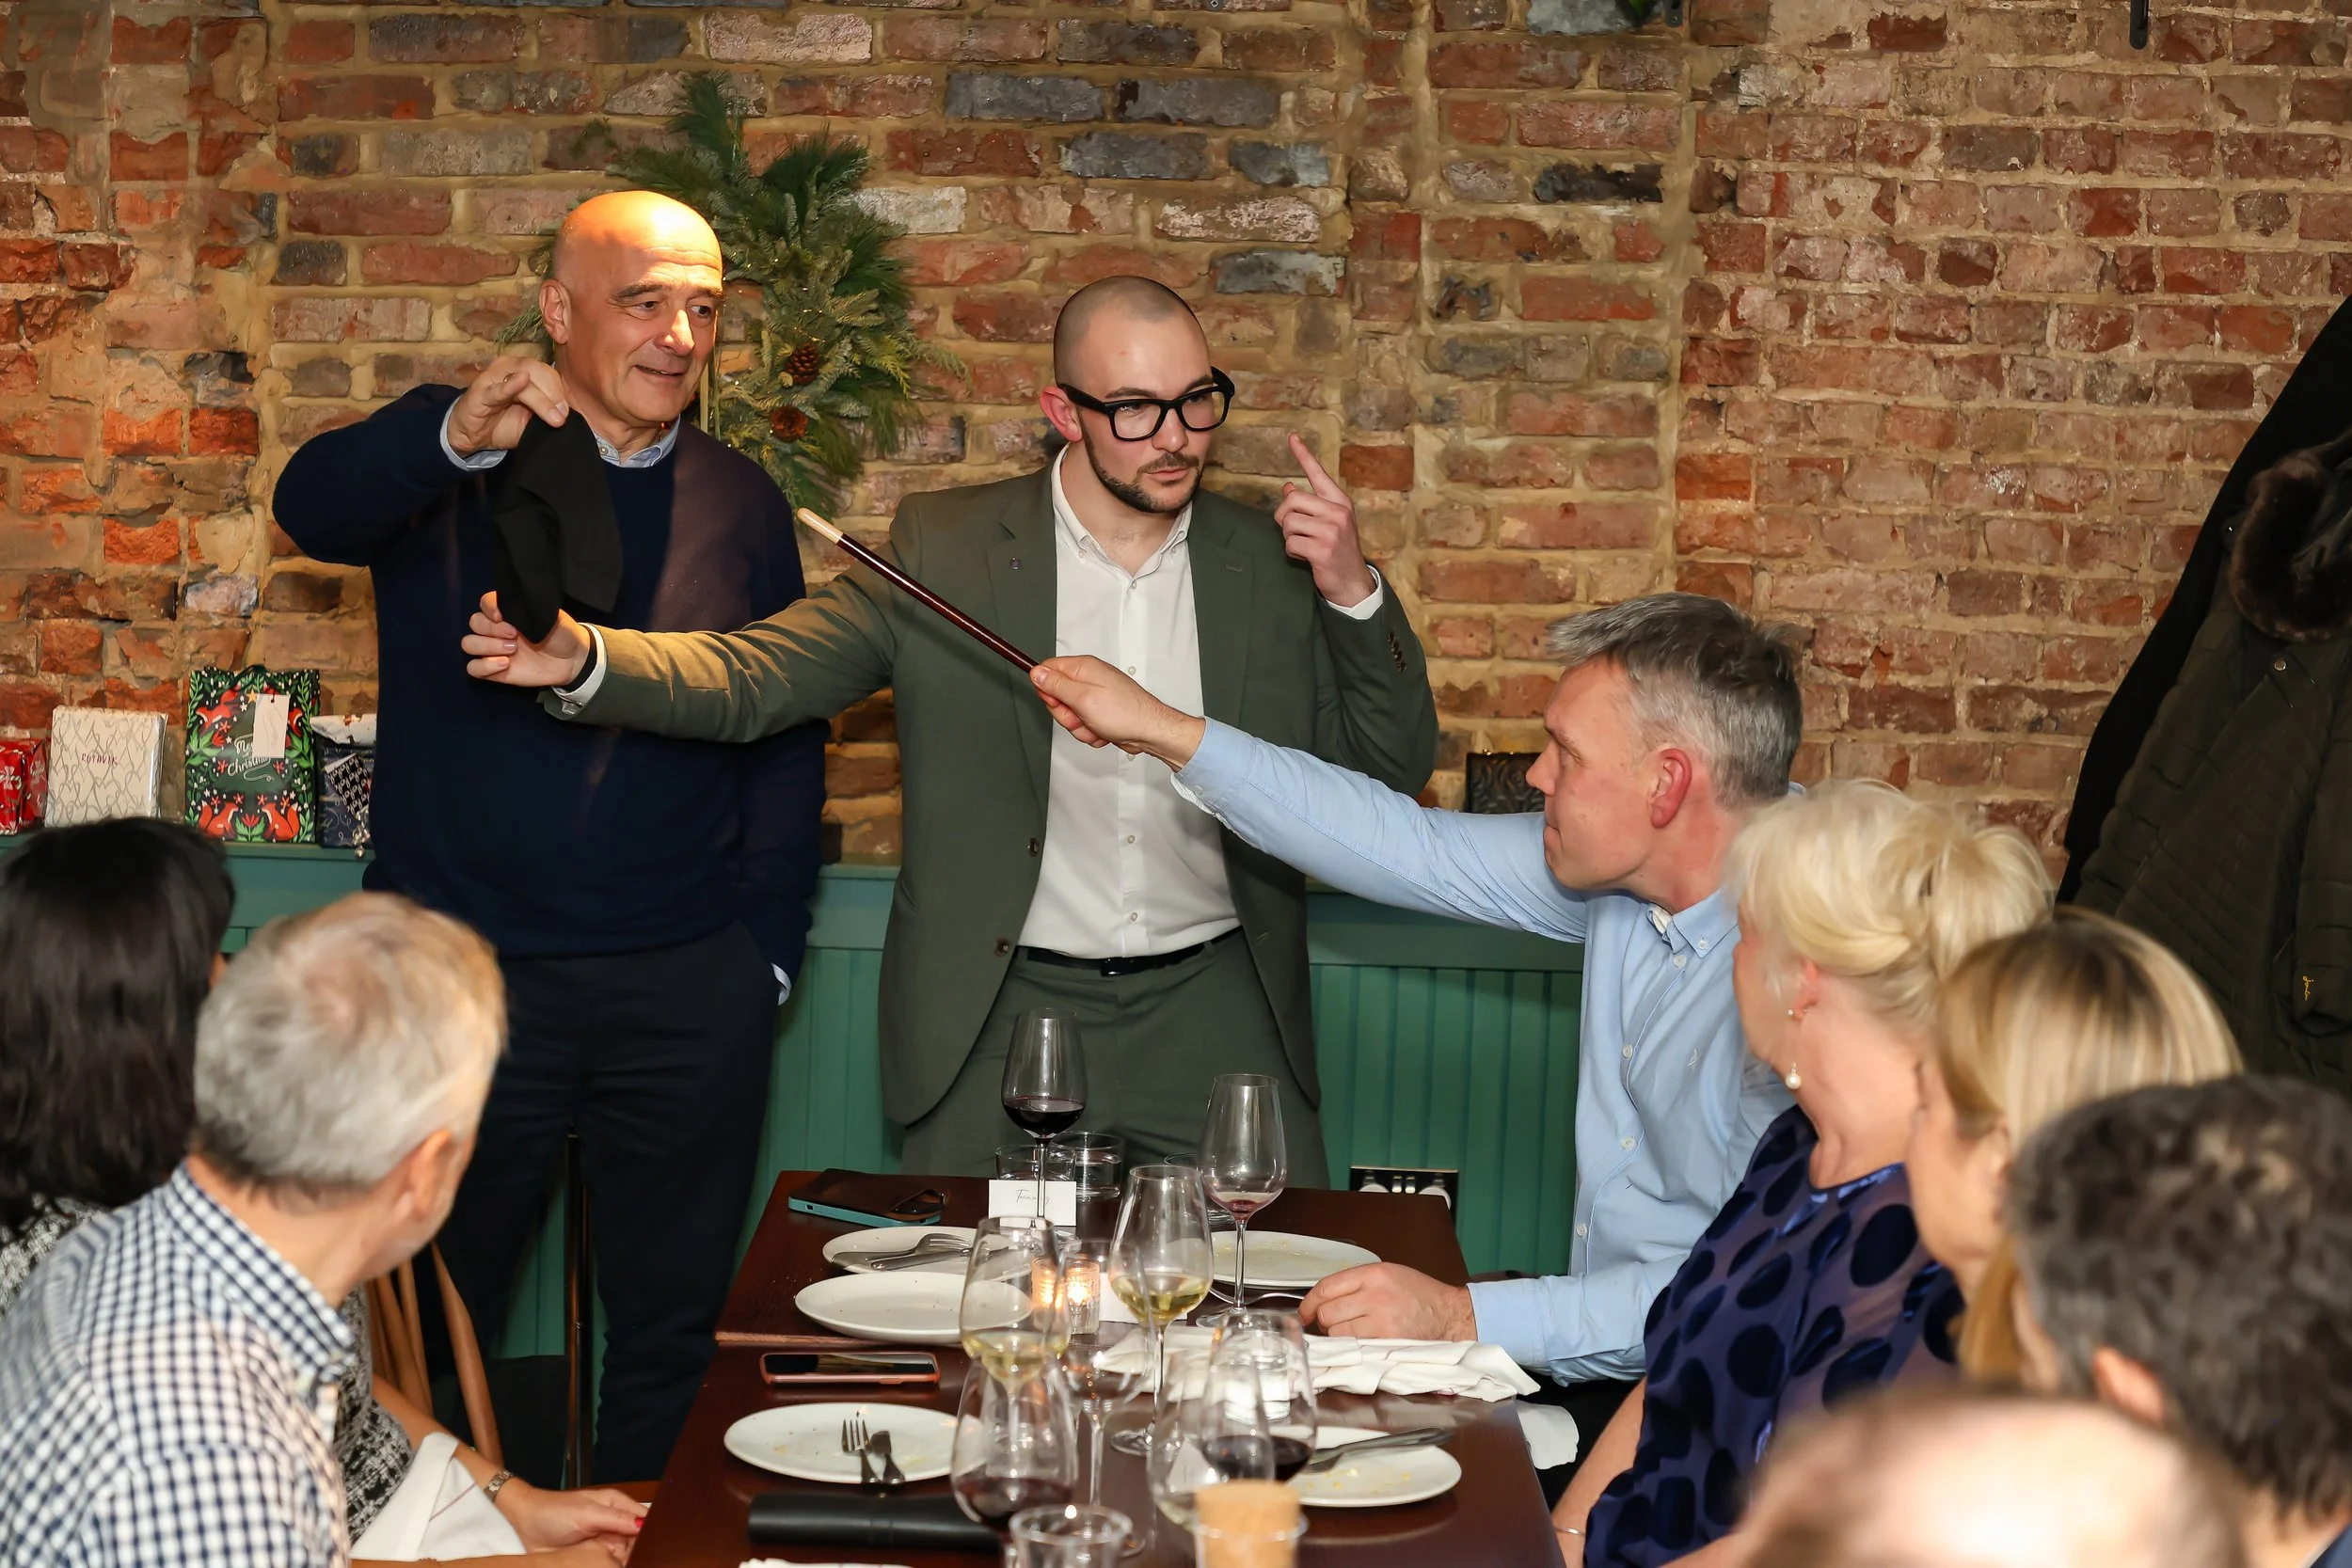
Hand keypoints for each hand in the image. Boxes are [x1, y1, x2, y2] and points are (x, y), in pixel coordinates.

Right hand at [447, 355, 569, 456]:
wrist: (473, 435)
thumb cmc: (503, 422)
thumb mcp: (532, 419)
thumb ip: (550, 412)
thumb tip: (573, 414)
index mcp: (525, 370)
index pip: (549, 372)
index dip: (561, 391)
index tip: (569, 412)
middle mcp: (510, 367)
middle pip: (539, 371)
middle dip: (555, 394)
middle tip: (562, 416)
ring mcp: (494, 376)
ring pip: (524, 380)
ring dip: (541, 399)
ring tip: (553, 417)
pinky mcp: (480, 391)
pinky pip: (497, 387)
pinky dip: (510, 385)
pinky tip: (521, 381)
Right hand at [463, 591, 591, 687]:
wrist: (571, 659)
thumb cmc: (560, 633)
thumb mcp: (550, 616)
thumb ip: (529, 609)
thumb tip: (509, 607)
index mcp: (507, 612)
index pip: (484, 603)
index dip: (489, 607)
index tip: (502, 615)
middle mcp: (496, 629)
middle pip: (474, 623)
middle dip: (492, 629)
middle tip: (515, 635)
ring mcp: (493, 650)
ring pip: (469, 644)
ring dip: (487, 646)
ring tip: (512, 650)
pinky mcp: (494, 670)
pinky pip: (473, 668)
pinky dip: (484, 666)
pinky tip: (505, 664)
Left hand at [494, 1477, 644, 1559]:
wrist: (526, 1522)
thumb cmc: (554, 1511)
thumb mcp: (586, 1513)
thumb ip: (615, 1518)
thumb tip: (644, 1524)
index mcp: (617, 1504)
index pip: (645, 1519)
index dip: (650, 1533)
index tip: (651, 1547)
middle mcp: (615, 1522)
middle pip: (638, 1540)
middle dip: (638, 1551)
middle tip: (628, 1559)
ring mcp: (605, 1539)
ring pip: (626, 1554)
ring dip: (624, 1561)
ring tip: (617, 1564)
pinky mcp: (594, 1555)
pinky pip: (610, 1563)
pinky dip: (612, 1567)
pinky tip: (609, 1567)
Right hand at [1029, 656, 1206, 766]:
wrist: (1149, 731)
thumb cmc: (1125, 713)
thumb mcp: (1082, 698)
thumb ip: (1056, 685)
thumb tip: (1036, 672)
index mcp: (1083, 668)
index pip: (1048, 669)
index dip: (1046, 688)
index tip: (1055, 701)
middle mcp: (1089, 679)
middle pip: (1056, 696)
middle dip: (1065, 714)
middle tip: (1080, 716)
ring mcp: (1095, 696)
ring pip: (1069, 714)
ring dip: (1079, 726)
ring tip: (1096, 725)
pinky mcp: (1100, 712)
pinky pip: (1082, 724)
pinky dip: (1090, 732)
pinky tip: (1103, 731)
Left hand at [1274, 434, 1374, 607]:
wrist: (1352, 582)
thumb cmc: (1337, 549)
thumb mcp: (1328, 522)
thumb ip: (1310, 504)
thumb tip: (1288, 487)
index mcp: (1340, 501)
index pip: (1318, 473)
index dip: (1303, 455)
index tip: (1292, 437)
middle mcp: (1337, 512)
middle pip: (1292, 501)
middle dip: (1284, 517)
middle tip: (1293, 529)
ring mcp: (1331, 531)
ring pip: (1288, 523)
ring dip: (1289, 537)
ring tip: (1304, 545)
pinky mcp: (1322, 550)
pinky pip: (1290, 543)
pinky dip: (1292, 552)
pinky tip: (1305, 556)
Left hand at [1298, 1263, 1475, 1340]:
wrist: (1449, 1315)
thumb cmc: (1419, 1294)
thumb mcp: (1387, 1274)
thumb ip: (1356, 1283)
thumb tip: (1323, 1300)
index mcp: (1373, 1274)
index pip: (1326, 1288)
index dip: (1309, 1303)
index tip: (1304, 1312)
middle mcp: (1375, 1295)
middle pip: (1328, 1313)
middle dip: (1326, 1320)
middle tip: (1337, 1322)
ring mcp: (1380, 1321)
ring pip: (1337, 1333)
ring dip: (1339, 1335)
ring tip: (1356, 1331)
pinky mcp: (1386, 1342)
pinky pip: (1354, 1347)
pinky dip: (1352, 1347)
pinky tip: (1362, 1341)